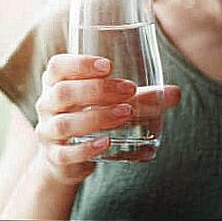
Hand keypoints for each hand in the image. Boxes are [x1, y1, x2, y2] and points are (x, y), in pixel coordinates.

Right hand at [33, 54, 180, 185]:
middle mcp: (47, 105)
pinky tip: (106, 143)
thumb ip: (141, 97)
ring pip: (64, 123)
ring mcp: (48, 132)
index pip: (57, 66)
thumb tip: (174, 93)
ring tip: (125, 113)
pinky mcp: (55, 157)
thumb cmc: (90, 116)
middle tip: (129, 90)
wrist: (68, 157)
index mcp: (56, 83)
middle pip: (63, 93)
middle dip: (97, 90)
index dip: (79, 63)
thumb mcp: (111, 102)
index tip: (108, 65)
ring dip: (96, 117)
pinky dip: (86, 149)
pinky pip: (65, 153)